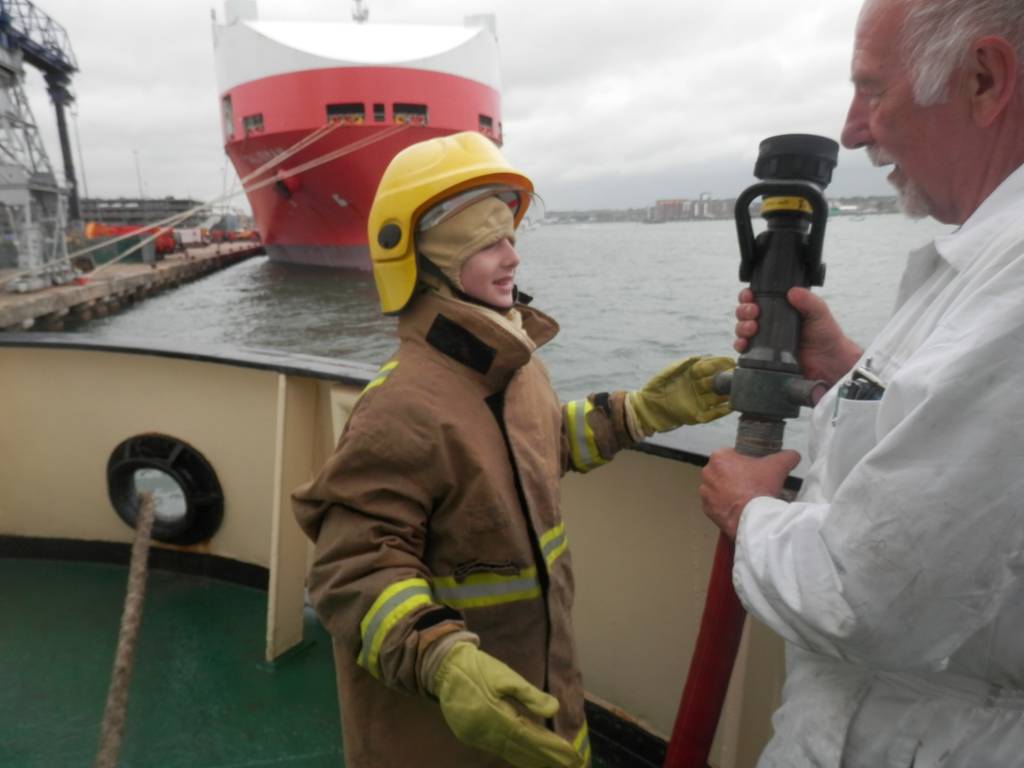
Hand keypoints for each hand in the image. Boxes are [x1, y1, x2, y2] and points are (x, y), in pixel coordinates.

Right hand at [433, 643, 583, 767]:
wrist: (445, 667)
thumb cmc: (479, 668)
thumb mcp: (506, 676)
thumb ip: (530, 695)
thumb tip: (554, 709)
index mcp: (495, 716)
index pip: (529, 737)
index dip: (550, 748)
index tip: (571, 755)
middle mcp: (485, 732)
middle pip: (521, 749)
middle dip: (546, 758)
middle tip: (571, 764)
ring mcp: (476, 737)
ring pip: (509, 752)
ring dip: (532, 759)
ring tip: (553, 765)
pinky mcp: (470, 736)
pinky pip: (498, 749)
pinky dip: (516, 754)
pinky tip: (527, 757)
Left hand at [628, 356, 735, 434]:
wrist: (646, 409)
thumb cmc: (654, 388)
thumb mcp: (665, 374)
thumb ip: (681, 365)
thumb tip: (699, 357)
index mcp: (691, 374)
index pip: (709, 367)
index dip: (720, 364)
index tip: (731, 361)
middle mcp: (698, 387)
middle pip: (717, 382)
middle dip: (727, 378)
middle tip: (739, 375)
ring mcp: (698, 402)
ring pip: (718, 398)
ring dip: (729, 395)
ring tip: (740, 391)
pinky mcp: (697, 416)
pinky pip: (713, 414)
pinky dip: (723, 411)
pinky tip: (732, 406)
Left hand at [700, 448, 800, 539]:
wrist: (753, 518)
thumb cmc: (761, 487)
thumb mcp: (779, 466)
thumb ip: (787, 456)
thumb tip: (794, 455)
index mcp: (720, 457)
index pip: (732, 455)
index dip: (745, 463)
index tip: (754, 472)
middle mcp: (708, 472)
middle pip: (724, 472)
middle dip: (735, 478)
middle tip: (751, 486)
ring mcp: (705, 492)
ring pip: (718, 488)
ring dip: (728, 492)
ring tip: (745, 499)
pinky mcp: (706, 509)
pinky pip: (715, 505)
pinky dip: (725, 507)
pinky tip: (738, 509)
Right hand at [734, 287, 861, 390]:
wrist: (829, 363)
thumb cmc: (826, 335)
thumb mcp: (819, 313)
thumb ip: (808, 300)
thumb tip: (792, 291)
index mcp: (781, 309)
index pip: (758, 298)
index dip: (748, 296)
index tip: (749, 296)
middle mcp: (769, 323)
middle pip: (745, 312)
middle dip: (744, 310)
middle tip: (753, 312)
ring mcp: (764, 340)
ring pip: (742, 329)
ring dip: (741, 326)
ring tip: (751, 328)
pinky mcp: (762, 356)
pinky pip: (744, 349)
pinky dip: (740, 344)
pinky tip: (744, 344)